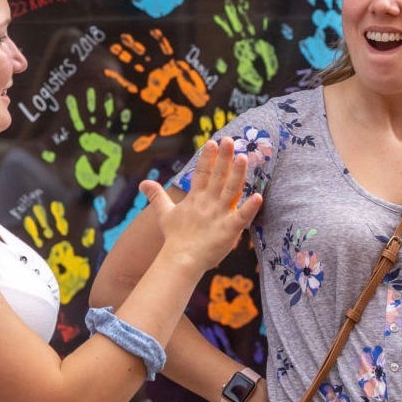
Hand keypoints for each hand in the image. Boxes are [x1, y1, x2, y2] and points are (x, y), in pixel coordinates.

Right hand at [151, 138, 262, 268]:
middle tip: (231, 140)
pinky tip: (259, 197)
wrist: (180, 261)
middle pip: (218, 176)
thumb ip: (157, 196)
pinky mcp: (229, 229)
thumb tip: (142, 183)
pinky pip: (242, 217)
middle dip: (224, 158)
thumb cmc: (175, 238)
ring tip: (244, 157)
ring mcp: (219, 215)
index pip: (202, 173)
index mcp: (196, 198)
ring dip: (238, 174)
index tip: (213, 142)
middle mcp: (208, 203)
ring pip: (231, 190)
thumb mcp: (164, 213)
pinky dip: (250, 208)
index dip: (207, 157)